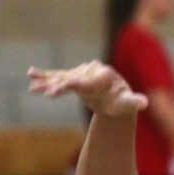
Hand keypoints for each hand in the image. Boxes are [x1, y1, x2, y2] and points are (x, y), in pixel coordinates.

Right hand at [28, 61, 147, 117]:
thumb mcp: (127, 103)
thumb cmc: (121, 101)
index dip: (80, 82)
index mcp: (104, 76)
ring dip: (47, 82)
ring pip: (62, 77)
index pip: (90, 80)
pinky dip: (44, 76)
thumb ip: (133, 102)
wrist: (114, 96)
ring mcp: (80, 73)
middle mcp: (90, 71)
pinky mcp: (72, 77)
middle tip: (48, 95)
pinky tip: (30, 73)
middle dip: (60, 86)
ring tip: (33, 88)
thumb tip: (144, 103)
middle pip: (73, 78)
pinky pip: (57, 76)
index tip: (70, 84)